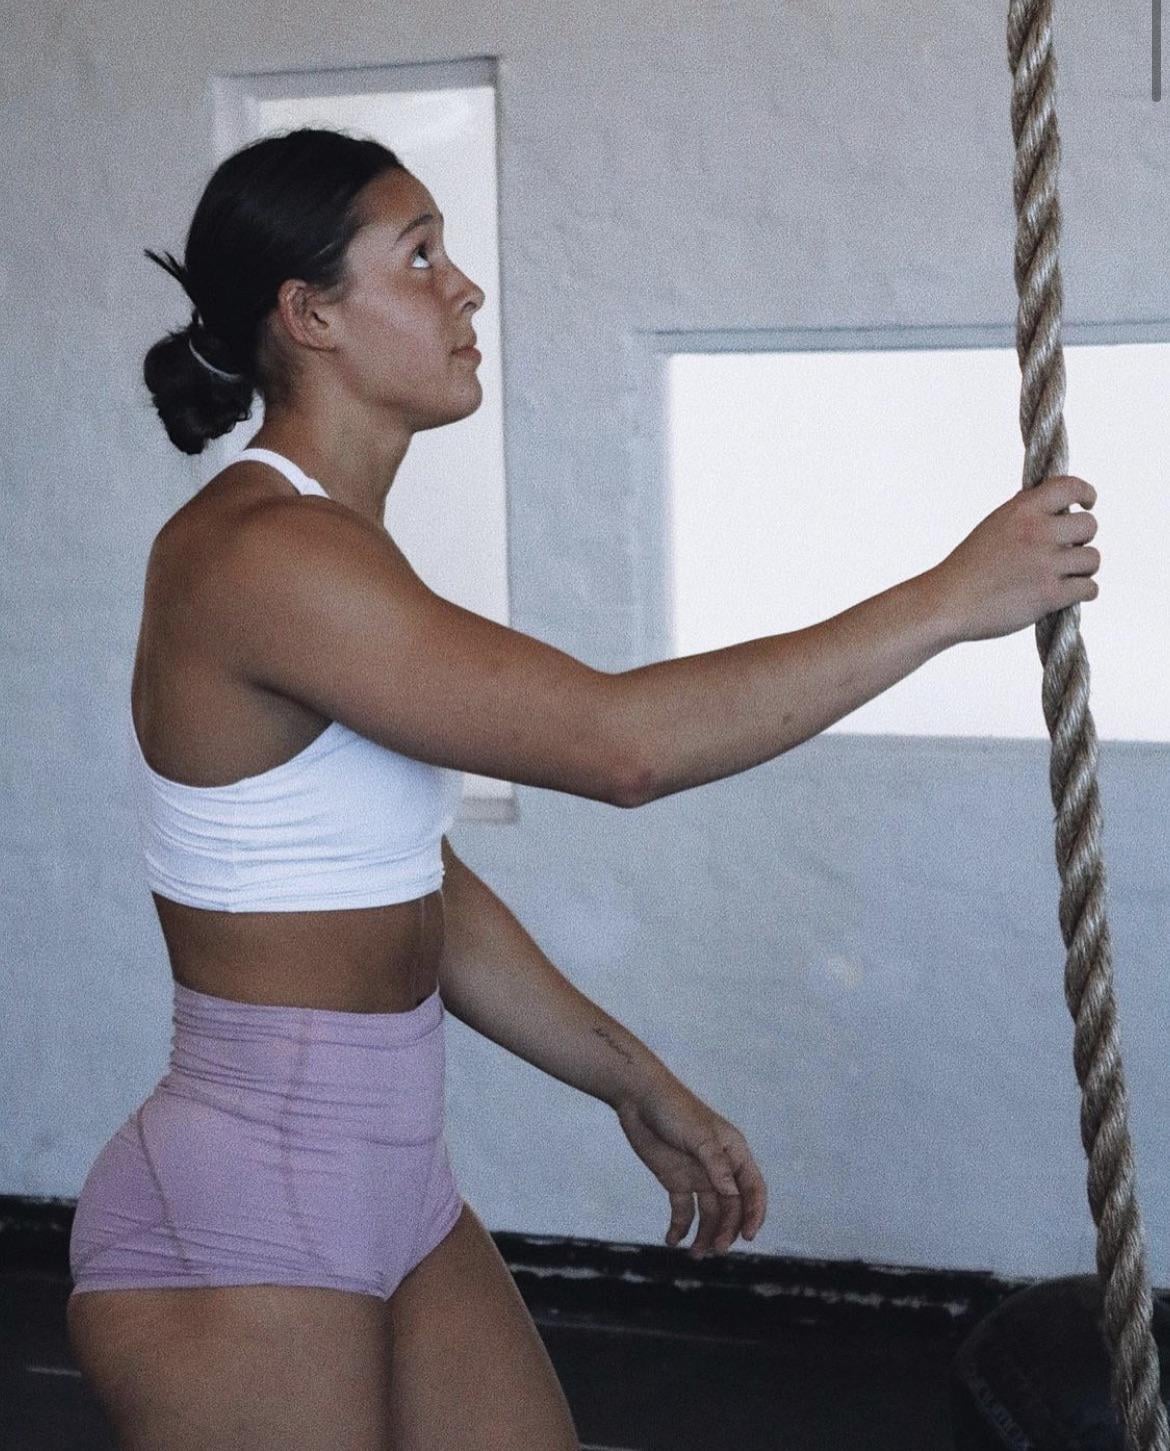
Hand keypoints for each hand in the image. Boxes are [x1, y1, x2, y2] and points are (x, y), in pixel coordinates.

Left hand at [614, 1077, 767, 1257]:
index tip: (748, 1236)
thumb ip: (716, 1165)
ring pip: (709, 1214)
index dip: (754, 1214)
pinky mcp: (676, 1180)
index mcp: (733, 1153)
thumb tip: (733, 1194)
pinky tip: (673, 1241)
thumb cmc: (674, 1109)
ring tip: (696, 1254)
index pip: (752, 1189)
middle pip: (731, 1207)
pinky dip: (680, 1228)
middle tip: (716, 1249)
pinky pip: (683, 1211)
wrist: (638, 1098)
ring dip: (705, 1235)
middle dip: (726, 1230)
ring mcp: (697, 1175)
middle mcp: (719, 1168)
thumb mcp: (698, 1136)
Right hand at [931, 474, 1099, 642]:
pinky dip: (1081, 592)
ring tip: (1064, 576)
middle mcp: (1037, 532)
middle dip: (1082, 539)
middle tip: (1065, 551)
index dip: (1085, 493)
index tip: (1088, 503)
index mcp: (1022, 510)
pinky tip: (1066, 595)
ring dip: (1082, 569)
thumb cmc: (969, 567)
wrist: (948, 602)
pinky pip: (1089, 588)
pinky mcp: (1049, 595)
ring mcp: (1045, 564)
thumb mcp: (994, 525)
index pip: (1070, 487)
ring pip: (1093, 559)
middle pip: (1090, 526)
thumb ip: (1026, 514)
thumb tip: (1056, 504)